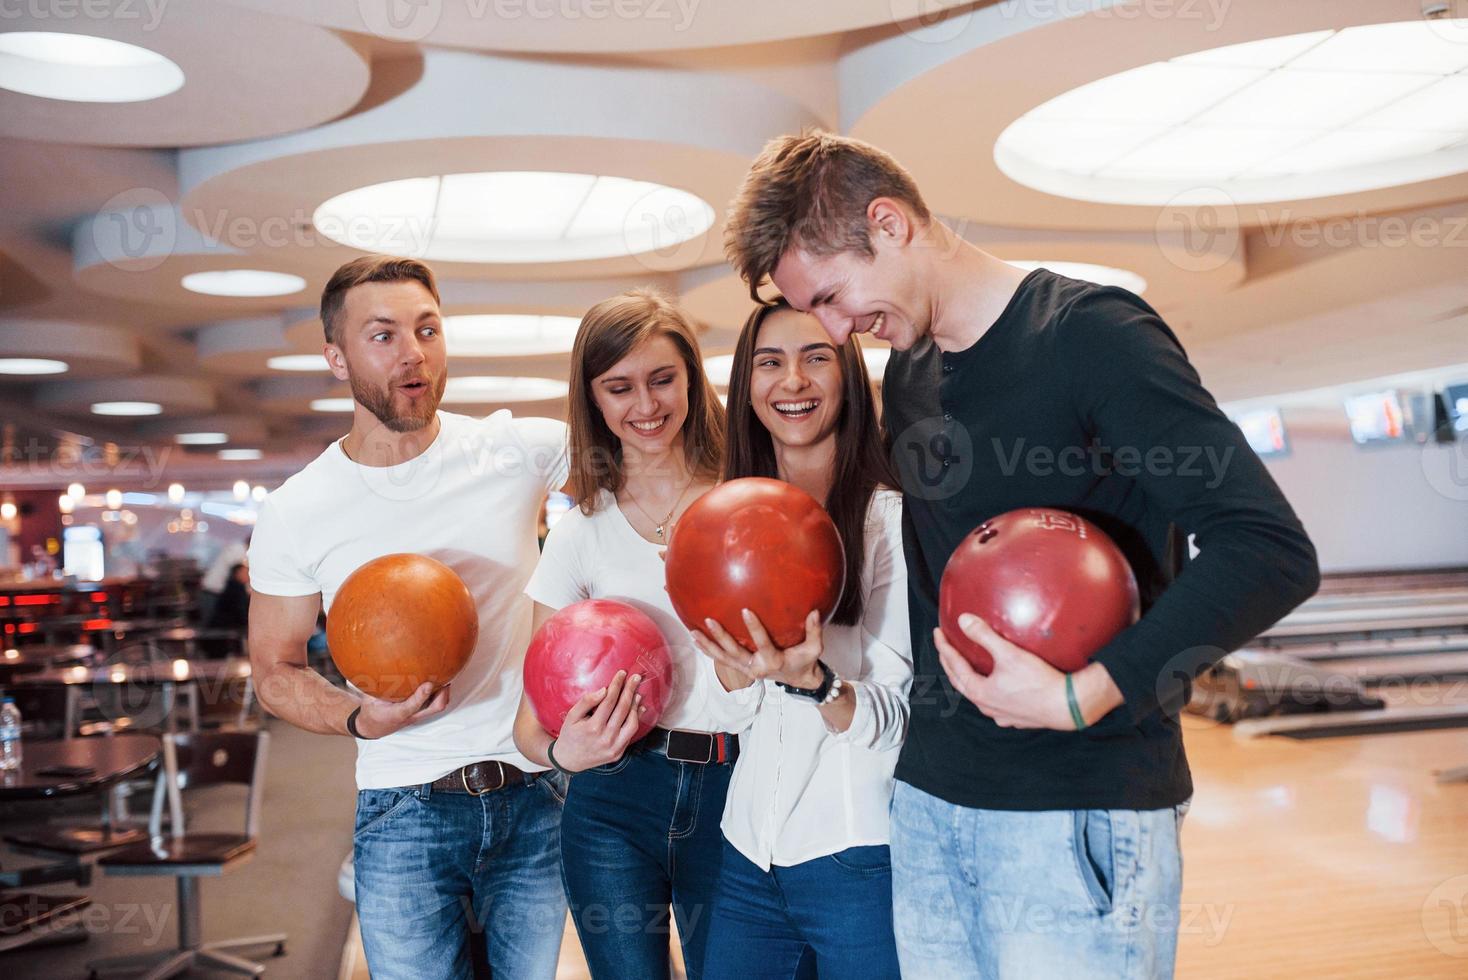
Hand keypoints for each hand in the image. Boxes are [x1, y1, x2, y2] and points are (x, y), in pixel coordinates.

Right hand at [355, 682, 452, 738]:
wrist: (374, 727)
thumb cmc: (373, 711)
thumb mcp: (368, 699)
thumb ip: (374, 686)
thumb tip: (376, 666)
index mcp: (396, 713)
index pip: (411, 706)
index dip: (421, 696)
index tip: (427, 684)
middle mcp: (410, 715)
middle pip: (434, 708)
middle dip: (442, 692)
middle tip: (443, 675)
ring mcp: (418, 715)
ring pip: (438, 706)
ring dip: (444, 692)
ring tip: (444, 674)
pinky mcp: (421, 712)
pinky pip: (436, 704)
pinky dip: (440, 693)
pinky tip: (439, 680)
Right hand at [548, 670, 645, 771]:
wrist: (569, 760)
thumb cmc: (570, 735)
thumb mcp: (571, 716)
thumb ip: (587, 701)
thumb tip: (604, 690)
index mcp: (593, 727)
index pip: (609, 701)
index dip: (617, 685)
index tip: (622, 674)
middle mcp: (606, 738)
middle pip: (623, 709)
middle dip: (630, 690)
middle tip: (636, 678)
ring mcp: (614, 747)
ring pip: (632, 723)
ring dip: (635, 706)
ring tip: (636, 693)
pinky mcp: (618, 753)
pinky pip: (631, 735)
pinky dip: (636, 720)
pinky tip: (637, 709)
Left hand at [692, 609, 823, 688]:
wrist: (798, 680)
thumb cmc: (805, 661)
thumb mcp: (814, 648)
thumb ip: (814, 630)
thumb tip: (814, 611)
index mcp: (774, 661)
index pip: (763, 644)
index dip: (754, 629)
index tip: (746, 610)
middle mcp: (757, 667)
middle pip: (735, 653)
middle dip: (722, 637)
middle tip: (710, 620)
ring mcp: (746, 669)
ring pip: (723, 658)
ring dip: (708, 645)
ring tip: (692, 632)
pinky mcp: (741, 669)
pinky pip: (721, 660)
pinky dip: (708, 650)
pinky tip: (696, 639)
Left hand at [934, 615, 1073, 729]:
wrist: (1068, 706)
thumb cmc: (1039, 681)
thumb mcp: (1009, 654)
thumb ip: (984, 636)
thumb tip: (963, 620)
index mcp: (979, 692)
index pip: (953, 666)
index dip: (944, 648)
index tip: (938, 634)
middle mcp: (987, 706)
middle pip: (960, 682)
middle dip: (950, 662)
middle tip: (945, 646)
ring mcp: (1001, 714)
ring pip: (977, 695)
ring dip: (969, 678)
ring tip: (967, 664)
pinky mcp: (1016, 718)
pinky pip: (995, 703)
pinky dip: (989, 690)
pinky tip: (996, 684)